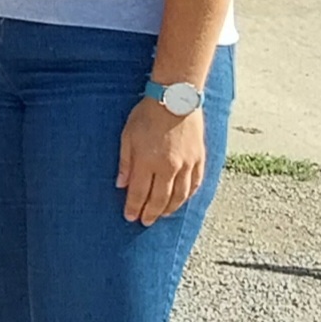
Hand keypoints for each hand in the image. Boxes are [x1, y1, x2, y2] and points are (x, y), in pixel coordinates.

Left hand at [119, 94, 209, 225]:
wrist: (176, 99)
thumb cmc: (146, 115)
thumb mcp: (127, 136)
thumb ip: (126, 162)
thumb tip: (120, 185)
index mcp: (148, 162)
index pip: (140, 193)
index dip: (134, 207)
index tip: (130, 217)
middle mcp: (169, 168)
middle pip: (160, 199)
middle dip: (151, 213)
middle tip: (145, 222)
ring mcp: (187, 165)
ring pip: (180, 196)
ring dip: (170, 209)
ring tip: (161, 215)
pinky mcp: (199, 160)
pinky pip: (195, 184)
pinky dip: (188, 196)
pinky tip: (182, 200)